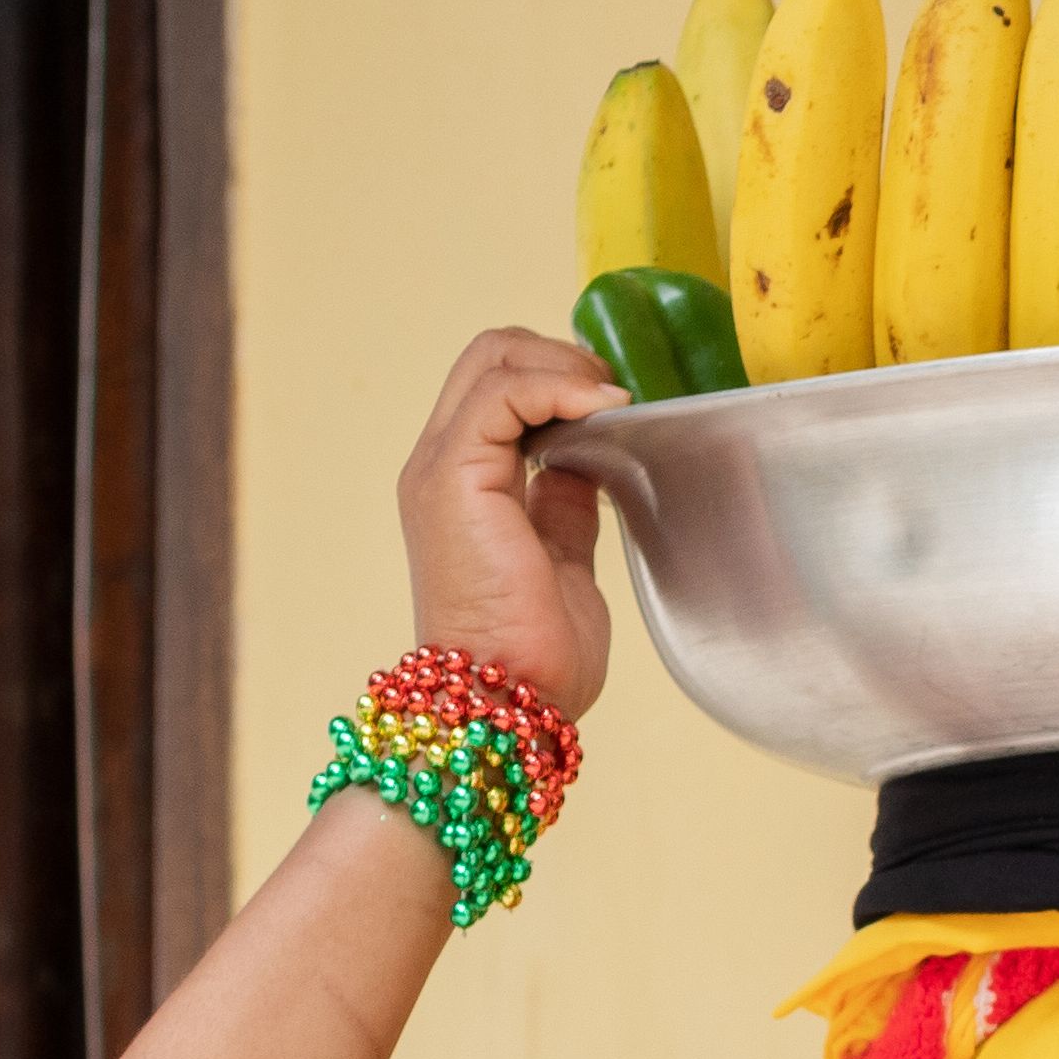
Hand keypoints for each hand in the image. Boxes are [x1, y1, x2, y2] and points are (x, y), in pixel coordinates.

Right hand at [397, 327, 623, 716]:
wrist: (508, 701)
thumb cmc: (537, 655)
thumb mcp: (564, 559)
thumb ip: (565, 505)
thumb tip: (589, 464)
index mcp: (462, 482)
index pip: (499, 386)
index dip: (559, 377)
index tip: (618, 406)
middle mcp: (440, 465)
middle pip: (490, 356)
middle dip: (562, 357)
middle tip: (618, 395)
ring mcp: (440, 468)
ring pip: (492, 360)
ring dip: (564, 365)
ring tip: (615, 399)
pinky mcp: (453, 478)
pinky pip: (501, 394)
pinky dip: (557, 386)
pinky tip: (602, 408)